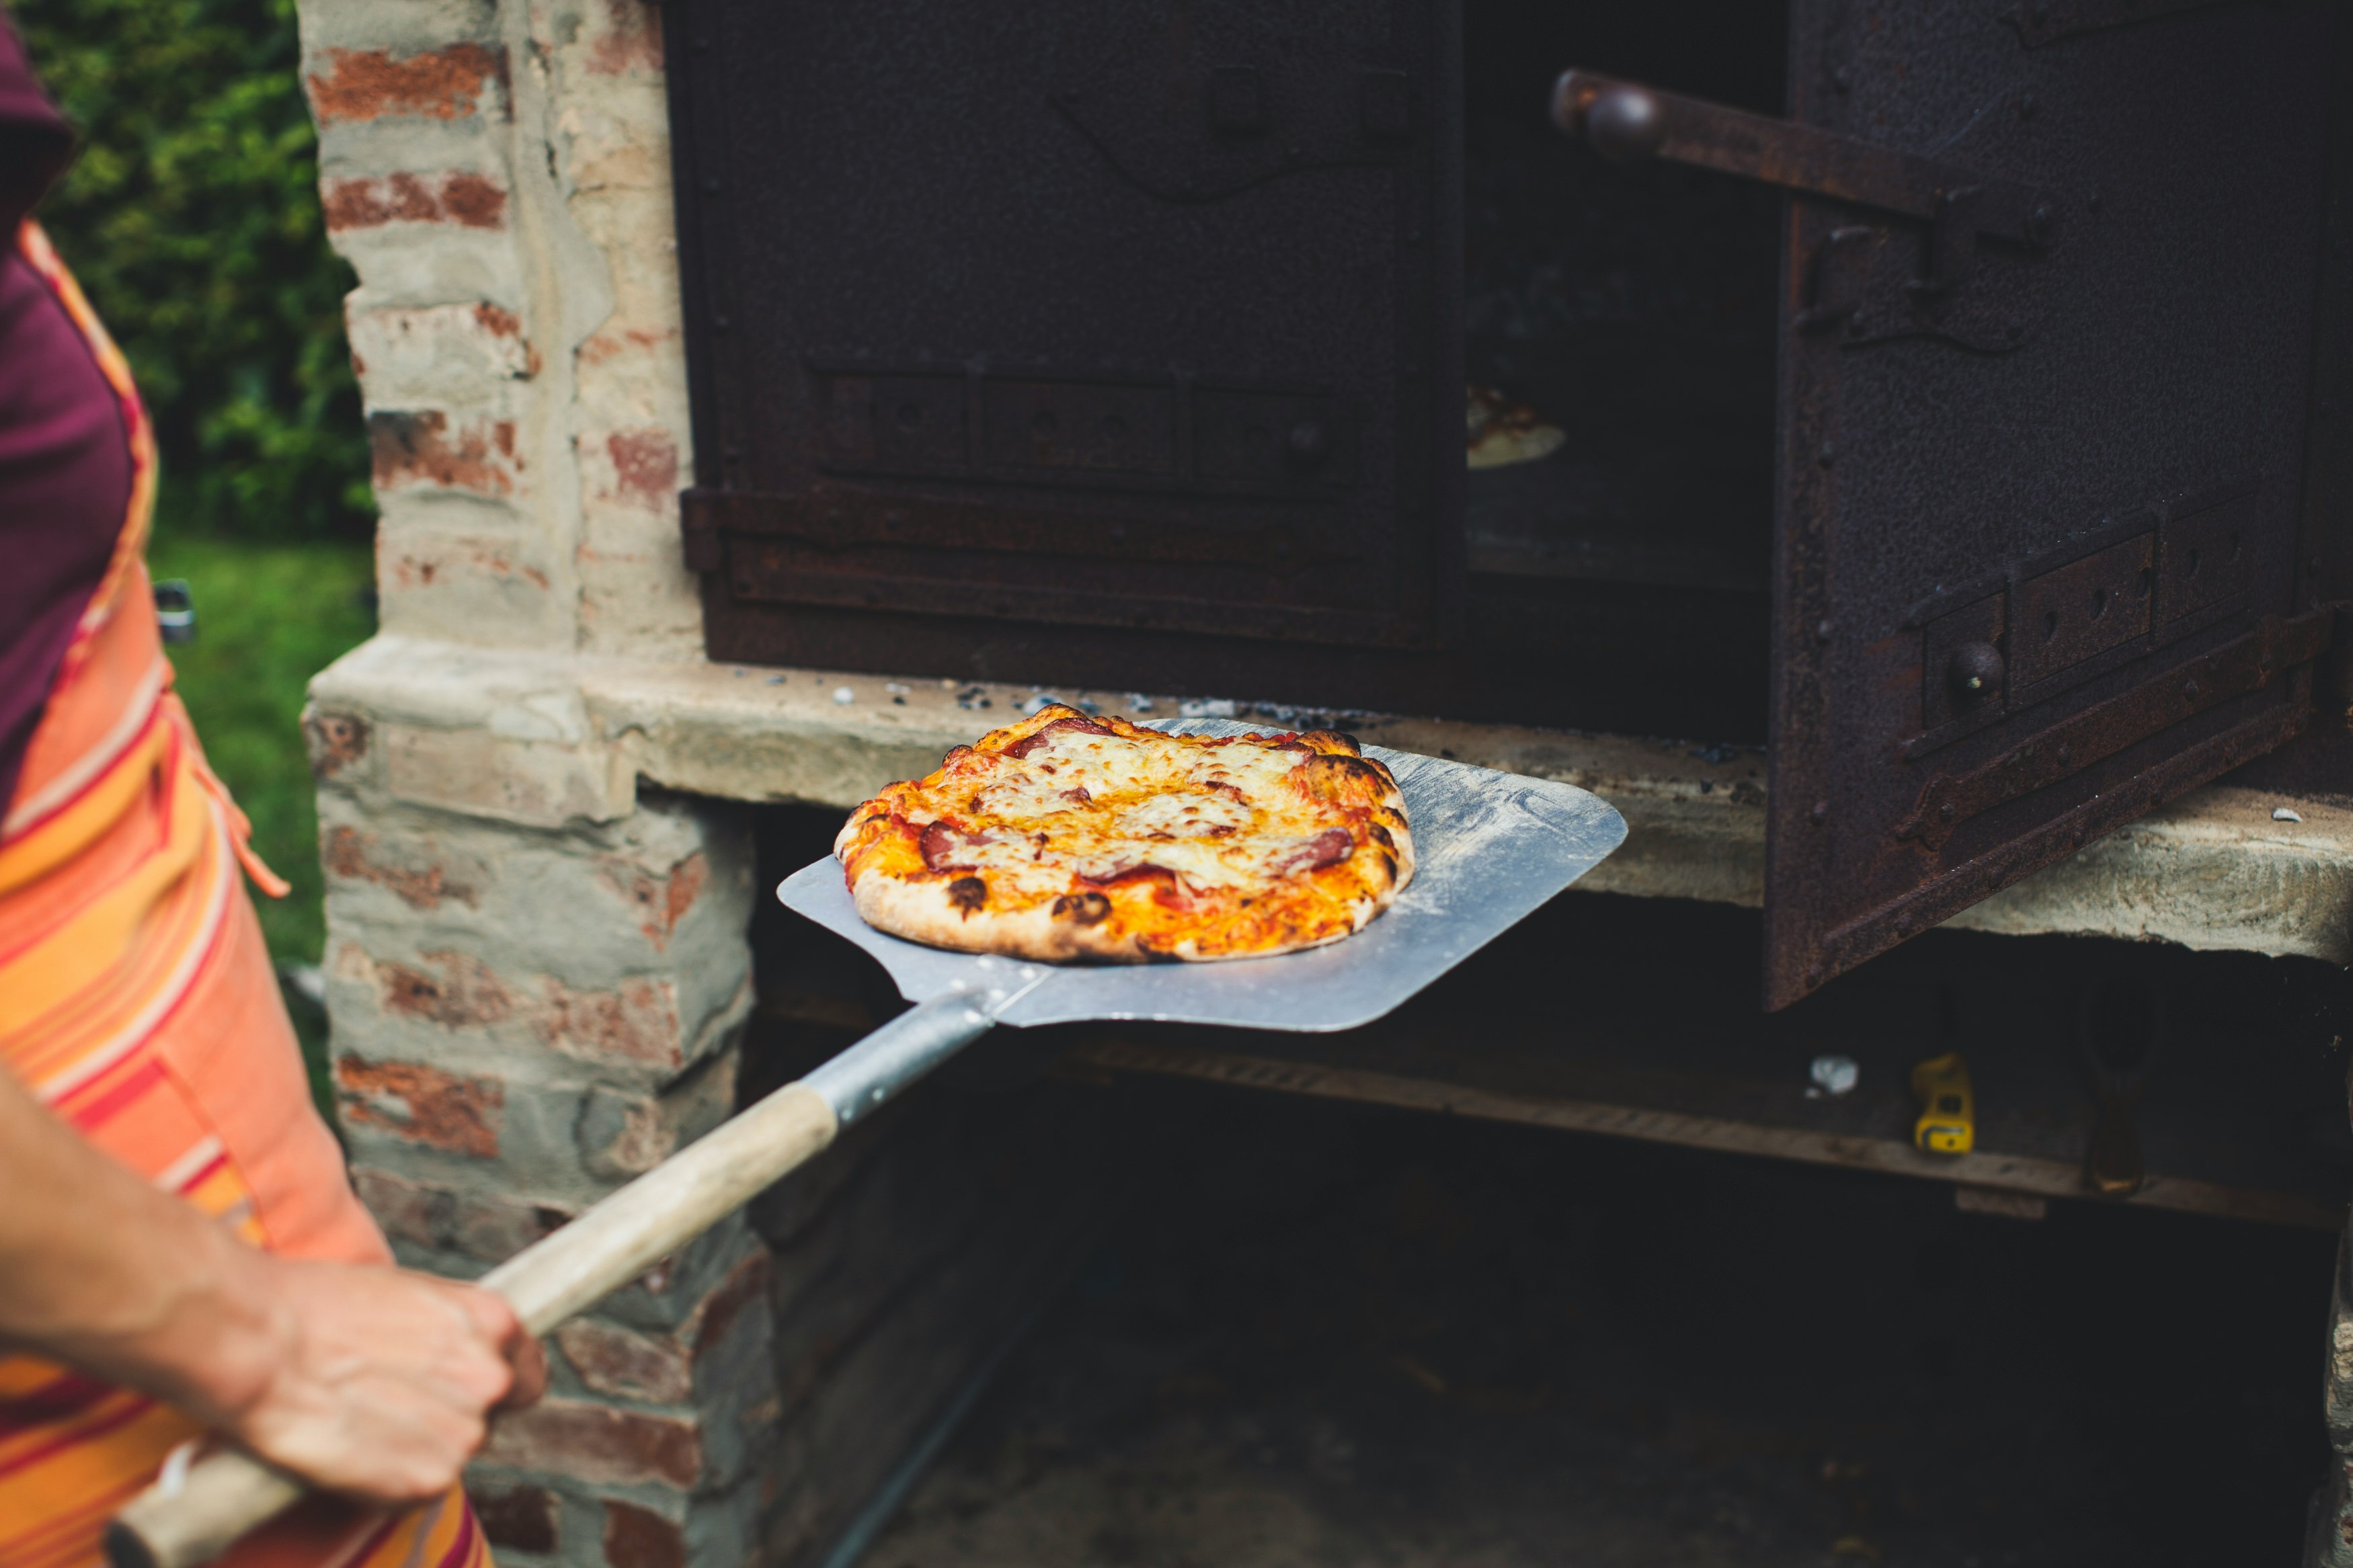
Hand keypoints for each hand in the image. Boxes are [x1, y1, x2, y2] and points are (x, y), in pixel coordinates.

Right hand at [0, 1068, 542, 1503]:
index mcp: (493, 1322)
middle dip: (448, 1420)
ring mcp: (463, 1433)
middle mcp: (491, 1378)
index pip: (528, 1373)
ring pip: (451, 1456)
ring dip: (415, 1451)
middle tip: (386, 1410)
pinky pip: (416, 1491)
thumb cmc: (316, 1308)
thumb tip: (451, 1357)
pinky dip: (386, 1482)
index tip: (471, 1397)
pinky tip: (349, 1452)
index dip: (500, 1389)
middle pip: (490, 1419)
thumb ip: (447, 1332)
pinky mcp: (427, 1481)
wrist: (261, 1342)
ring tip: (357, 1423)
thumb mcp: (406, 1295)